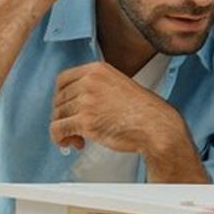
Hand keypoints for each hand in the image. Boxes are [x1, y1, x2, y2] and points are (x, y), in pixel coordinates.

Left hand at [50, 61, 181, 154]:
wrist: (156, 126)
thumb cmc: (143, 111)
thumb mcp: (118, 86)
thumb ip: (97, 88)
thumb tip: (74, 102)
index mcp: (97, 70)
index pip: (63, 79)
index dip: (60, 96)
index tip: (65, 107)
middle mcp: (89, 82)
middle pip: (59, 99)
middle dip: (64, 116)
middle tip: (75, 128)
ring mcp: (86, 101)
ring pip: (57, 115)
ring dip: (65, 130)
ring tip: (78, 138)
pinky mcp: (85, 121)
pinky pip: (57, 129)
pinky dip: (60, 139)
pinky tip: (74, 143)